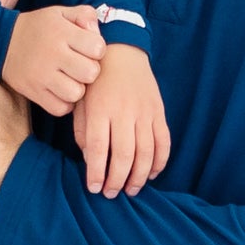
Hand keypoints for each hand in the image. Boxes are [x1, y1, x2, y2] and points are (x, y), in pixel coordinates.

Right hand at [1, 2, 104, 117]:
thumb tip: (96, 31)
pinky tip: (60, 90)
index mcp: (61, 32)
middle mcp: (52, 54)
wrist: (2, 41)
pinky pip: (60, 108)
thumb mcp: (60, 12)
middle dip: (89, 71)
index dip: (97, 50)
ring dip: (77, 89)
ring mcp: (41, 75)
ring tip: (69, 79)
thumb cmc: (40, 28)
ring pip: (76, 94)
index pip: (98, 48)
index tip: (87, 49)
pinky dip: (64, 103)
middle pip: (91, 73)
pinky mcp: (33, 92)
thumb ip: (85, 15)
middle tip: (79, 66)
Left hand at [73, 43, 171, 197]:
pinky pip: (164, 142)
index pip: (97, 148)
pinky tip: (152, 174)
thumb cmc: (96, 80)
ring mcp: (144, 113)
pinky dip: (160, 162)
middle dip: (117, 180)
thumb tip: (90, 160)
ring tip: (130, 189)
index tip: (94, 188)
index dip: (96, 172)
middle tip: (111, 193)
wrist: (121, 51)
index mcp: (100, 109)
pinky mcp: (159, 112)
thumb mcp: (80, 101)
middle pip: (122, 155)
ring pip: (145, 153)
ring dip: (139, 176)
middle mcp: (123, 112)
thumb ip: (82, 130)